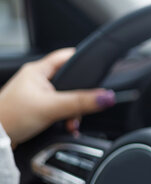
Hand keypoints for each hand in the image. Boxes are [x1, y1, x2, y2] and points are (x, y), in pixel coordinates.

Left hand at [0, 48, 115, 146]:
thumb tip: (106, 96)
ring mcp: (35, 95)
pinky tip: (65, 128)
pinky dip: (64, 119)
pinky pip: (58, 110)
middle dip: (80, 98)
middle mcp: (36, 80)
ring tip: (70, 124)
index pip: (68, 56)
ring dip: (72, 112)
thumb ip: (80, 102)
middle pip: (70, 82)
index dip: (84, 62)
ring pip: (65, 98)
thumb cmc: (10, 118)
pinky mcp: (34, 110)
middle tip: (81, 110)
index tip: (99, 71)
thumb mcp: (51, 107)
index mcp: (37, 70)